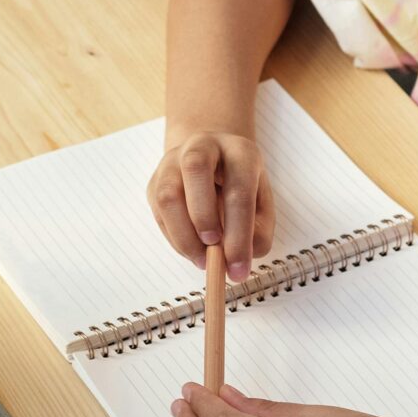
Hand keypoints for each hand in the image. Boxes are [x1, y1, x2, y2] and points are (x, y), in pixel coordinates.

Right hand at [147, 130, 274, 279]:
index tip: (238, 270)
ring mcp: (173, 161)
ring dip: (184, 235)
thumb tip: (236, 261)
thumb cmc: (242, 187)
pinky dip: (175, 238)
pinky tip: (192, 248)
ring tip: (202, 259)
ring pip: (167, 194)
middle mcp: (203, 146)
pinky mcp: (156, 180)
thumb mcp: (261, 206)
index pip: (239, 189)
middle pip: (196, 169)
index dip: (239, 234)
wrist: (214, 162)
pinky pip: (159, 213)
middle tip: (214, 251)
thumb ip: (257, 234)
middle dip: (204, 216)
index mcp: (239, 151)